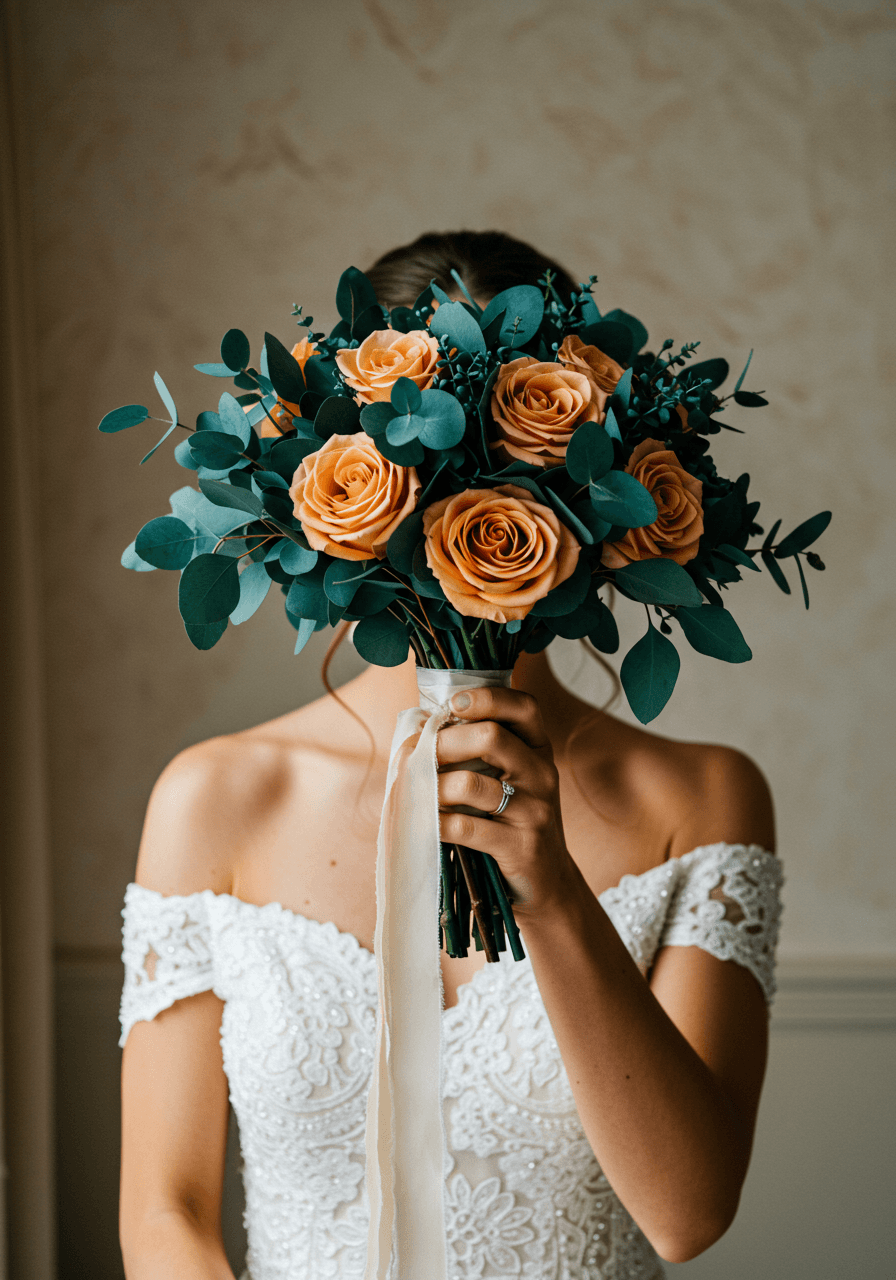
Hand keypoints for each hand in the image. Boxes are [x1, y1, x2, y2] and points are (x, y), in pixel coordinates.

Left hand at [436, 686, 575, 911]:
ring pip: (471, 784)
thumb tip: (422, 726)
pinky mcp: (520, 847)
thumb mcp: (510, 780)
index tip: (452, 705)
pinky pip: (466, 827)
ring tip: (418, 795)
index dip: (487, 697)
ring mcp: (535, 811)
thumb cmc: (512, 823)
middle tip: (419, 756)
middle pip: (491, 737)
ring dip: (433, 787)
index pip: (523, 706)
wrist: (547, 884)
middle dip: (444, 742)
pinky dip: (438, 823)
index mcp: (539, 749)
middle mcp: (542, 774)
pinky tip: (429, 824)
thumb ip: (480, 751)